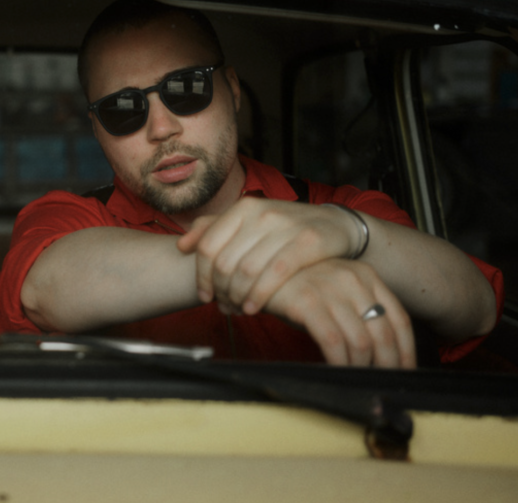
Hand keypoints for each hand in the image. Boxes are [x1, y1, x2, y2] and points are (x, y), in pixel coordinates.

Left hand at [177, 197, 359, 314]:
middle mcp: (261, 213)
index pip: (208, 246)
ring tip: (238, 309)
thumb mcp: (248, 223)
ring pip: (247, 271)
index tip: (205, 296)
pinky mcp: (308, 242)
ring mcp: (285, 226)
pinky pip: (275, 274)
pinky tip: (253, 308)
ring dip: (238, 298)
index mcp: (242, 208)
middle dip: (220, 291)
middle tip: (224, 306)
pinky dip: (260, 296)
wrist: (335, 226)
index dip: (201, 276)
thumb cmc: (284, 229)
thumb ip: (213, 230)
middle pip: (225, 263)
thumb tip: (182, 245)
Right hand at [265, 259, 415, 367]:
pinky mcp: (307, 302)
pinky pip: (333, 342)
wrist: (256, 268)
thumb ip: (356, 310)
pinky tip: (335, 372)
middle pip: (383, 334)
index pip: (399, 319)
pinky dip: (339, 363)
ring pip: (361, 342)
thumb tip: (377, 351)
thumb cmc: (296, 285)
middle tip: (381, 383)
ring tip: (355, 380)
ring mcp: (330, 290)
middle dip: (386, 366)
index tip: (405, 371)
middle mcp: (353, 280)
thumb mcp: (333, 290)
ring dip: (360, 368)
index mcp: (366, 276)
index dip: (407, 351)